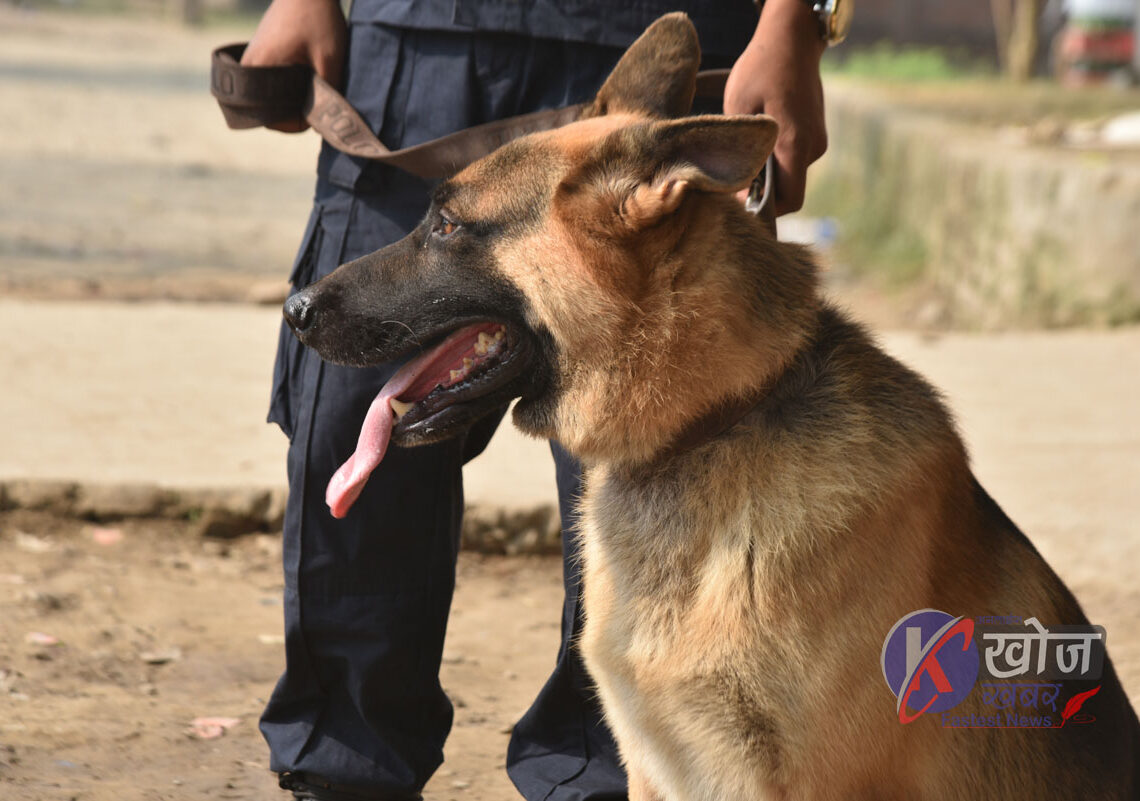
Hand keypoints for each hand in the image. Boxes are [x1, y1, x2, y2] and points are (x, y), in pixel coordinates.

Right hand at [241, 0, 347, 131]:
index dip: (294, 125)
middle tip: (316, 104)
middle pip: (267, 111)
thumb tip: (324, 123)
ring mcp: (251, 59)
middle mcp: (248, 66)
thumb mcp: (330, 58)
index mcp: (259, 68)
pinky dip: (286, 87)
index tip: (316, 115)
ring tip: (312, 90)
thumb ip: (327, 93)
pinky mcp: (259, 54)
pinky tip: (305, 80)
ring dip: (289, 101)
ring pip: (268, 97)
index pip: (269, 118)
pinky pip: (269, 83)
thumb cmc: (319, 19)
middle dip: (292, 114)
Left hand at [723, 0, 827, 215]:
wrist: (792, 39)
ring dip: (768, 174)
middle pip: (789, 191)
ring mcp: (817, 140)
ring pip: (790, 174)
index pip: (789, 201)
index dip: (765, 211)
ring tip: (741, 158)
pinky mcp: (815, 133)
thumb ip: (741, 151)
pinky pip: (794, 158)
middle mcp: (813, 147)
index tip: (738, 204)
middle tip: (731, 186)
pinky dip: (776, 159)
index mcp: (795, 144)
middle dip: (763, 194)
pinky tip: (756, 143)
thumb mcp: (738, 110)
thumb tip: (739, 187)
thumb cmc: (760, 69)